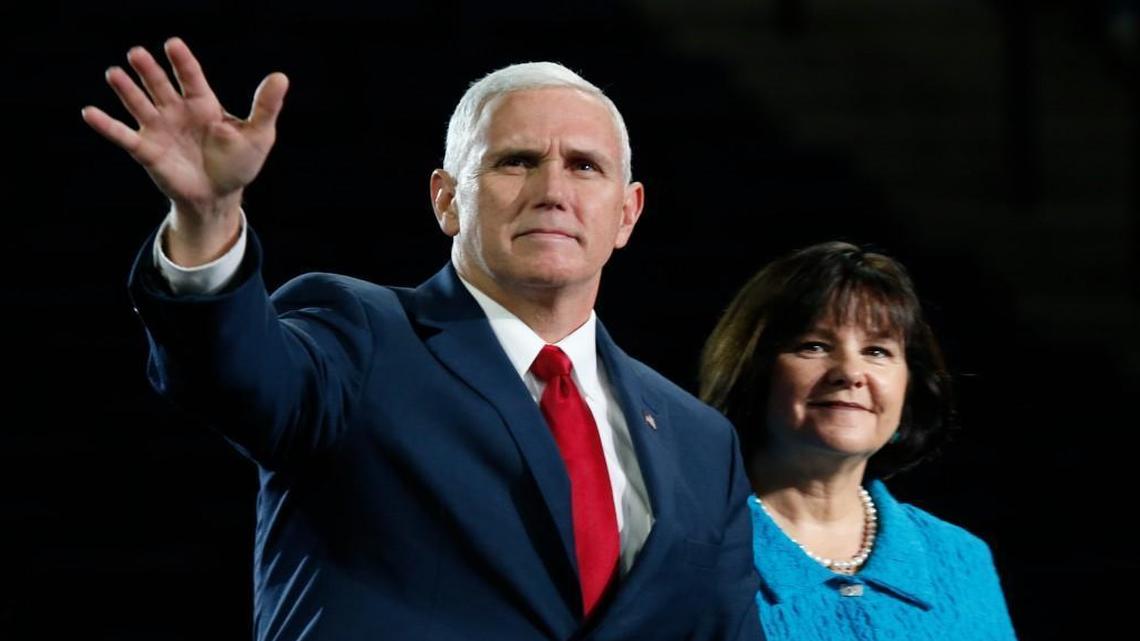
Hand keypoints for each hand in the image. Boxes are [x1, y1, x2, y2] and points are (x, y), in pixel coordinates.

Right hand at [82, 37, 287, 261]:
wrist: (219, 197)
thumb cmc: (239, 164)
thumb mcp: (258, 135)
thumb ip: (266, 106)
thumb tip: (281, 77)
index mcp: (203, 104)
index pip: (191, 77)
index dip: (182, 62)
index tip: (172, 44)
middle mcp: (177, 111)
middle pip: (160, 85)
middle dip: (149, 71)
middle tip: (137, 53)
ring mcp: (159, 129)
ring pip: (139, 104)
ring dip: (126, 90)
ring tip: (115, 73)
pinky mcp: (147, 150)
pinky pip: (124, 136)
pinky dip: (107, 125)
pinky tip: (90, 112)